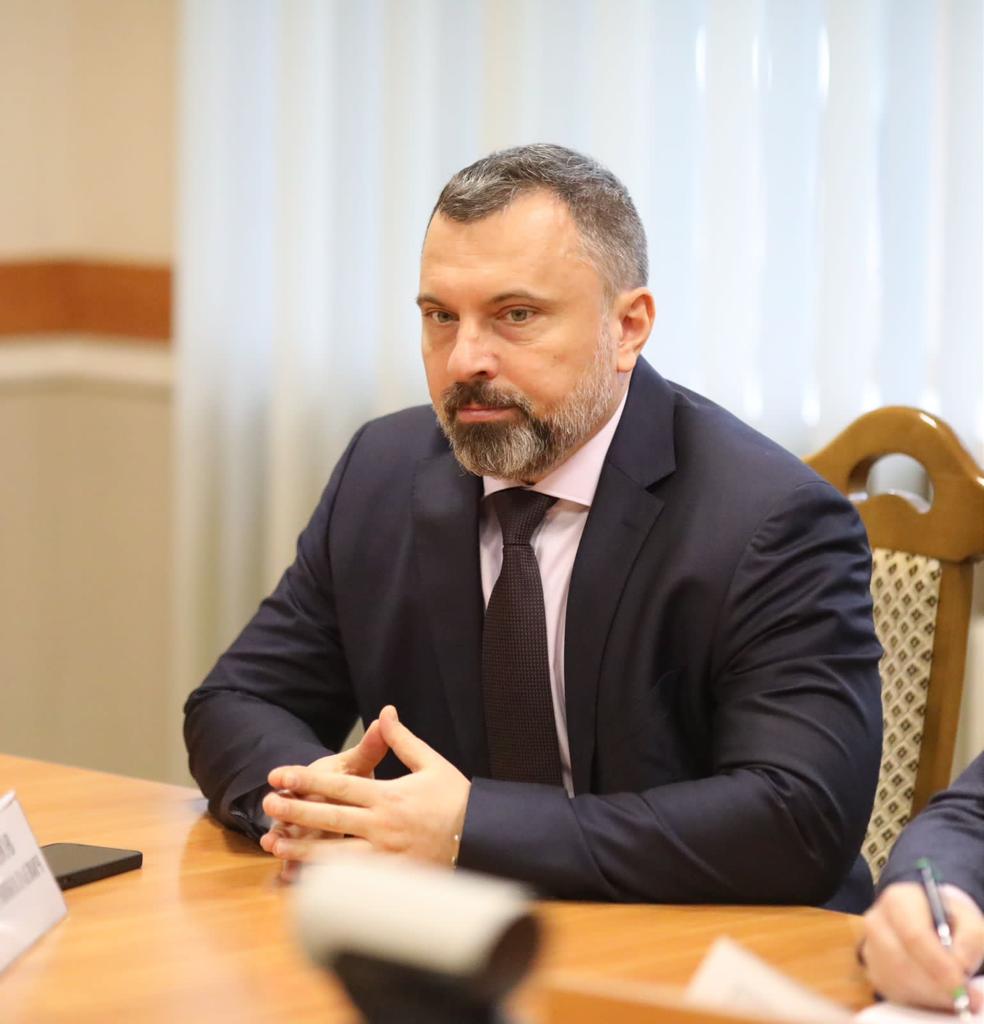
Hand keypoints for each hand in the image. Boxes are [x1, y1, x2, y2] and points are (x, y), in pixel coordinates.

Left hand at [261, 706, 469, 866]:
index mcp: (389, 796)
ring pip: (332, 855)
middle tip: (266, 805)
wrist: (483, 839)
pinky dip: (322, 882)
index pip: (338, 786)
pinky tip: (300, 879)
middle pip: (329, 818)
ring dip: (300, 849)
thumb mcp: (431, 763)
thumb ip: (402, 741)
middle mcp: (382, 826)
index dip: (306, 780)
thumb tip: (385, 712)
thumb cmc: (456, 799)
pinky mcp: (390, 881)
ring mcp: (384, 857)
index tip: (279, 776)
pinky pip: (349, 883)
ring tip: (274, 844)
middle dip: (294, 811)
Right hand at [861, 881, 983, 1011]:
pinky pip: (895, 992)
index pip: (913, 936)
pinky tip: (938, 993)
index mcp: (898, 900)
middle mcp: (877, 921)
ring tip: (956, 996)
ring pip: (898, 980)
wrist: (928, 922)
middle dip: (935, 985)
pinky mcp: (874, 971)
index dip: (937, 964)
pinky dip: (921, 1000)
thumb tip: (959, 963)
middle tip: (965, 998)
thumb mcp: (968, 920)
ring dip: (931, 995)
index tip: (960, 983)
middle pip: (901, 961)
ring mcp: (871, 947)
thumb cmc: (948, 921)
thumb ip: (970, 938)